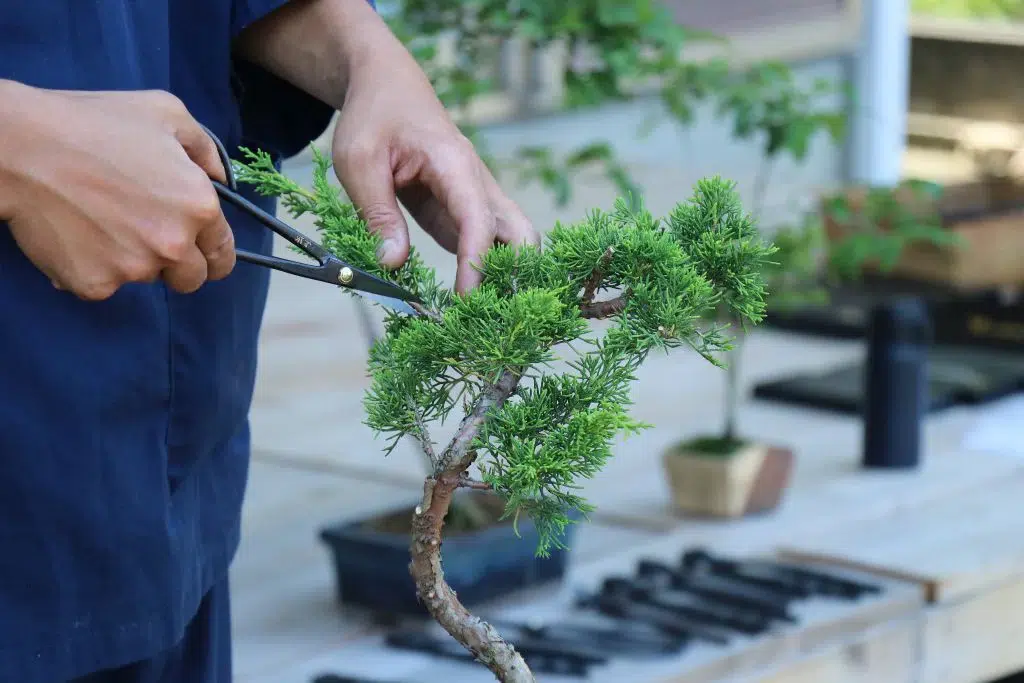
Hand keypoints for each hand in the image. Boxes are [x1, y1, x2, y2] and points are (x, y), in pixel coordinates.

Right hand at [0, 82, 234, 299]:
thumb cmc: (93, 124)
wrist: (20, 146)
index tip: (202, 252)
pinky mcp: (94, 285)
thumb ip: (204, 150)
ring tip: (102, 221)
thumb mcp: (165, 114)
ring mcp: (134, 269)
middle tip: (147, 236)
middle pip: (191, 279)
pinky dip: (93, 266)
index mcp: (199, 207)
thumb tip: (222, 180)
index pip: (223, 253)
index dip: (213, 253)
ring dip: (134, 261)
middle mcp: (174, 245)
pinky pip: (104, 285)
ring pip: (146, 279)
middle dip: (177, 264)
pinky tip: (75, 233)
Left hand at [330, 44, 538, 293]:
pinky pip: (488, 243)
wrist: (387, 85)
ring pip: (514, 240)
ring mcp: (477, 196)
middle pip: (521, 233)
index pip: (478, 220)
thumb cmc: (373, 117)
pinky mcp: (465, 210)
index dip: (477, 262)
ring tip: (482, 315)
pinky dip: (485, 271)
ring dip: (505, 276)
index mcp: (455, 164)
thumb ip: (376, 212)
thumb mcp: (358, 160)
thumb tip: (394, 264)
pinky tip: (469, 300)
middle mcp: (478, 182)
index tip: (465, 300)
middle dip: (515, 274)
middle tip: (488, 314)